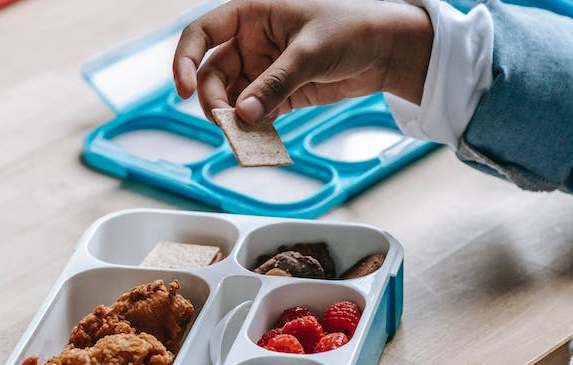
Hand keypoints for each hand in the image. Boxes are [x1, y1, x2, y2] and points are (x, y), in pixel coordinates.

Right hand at [173, 0, 433, 122]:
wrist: (388, 49)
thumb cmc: (352, 29)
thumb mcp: (310, 53)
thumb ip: (275, 84)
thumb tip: (244, 115)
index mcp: (251, 14)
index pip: (201, 33)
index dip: (185, 60)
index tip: (185, 89)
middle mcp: (251, 42)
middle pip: (213, 74)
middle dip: (215, 100)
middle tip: (227, 123)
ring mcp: (264, 69)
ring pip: (232, 98)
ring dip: (234, 119)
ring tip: (244, 138)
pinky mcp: (279, 94)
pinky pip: (256, 114)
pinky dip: (254, 129)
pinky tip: (259, 141)